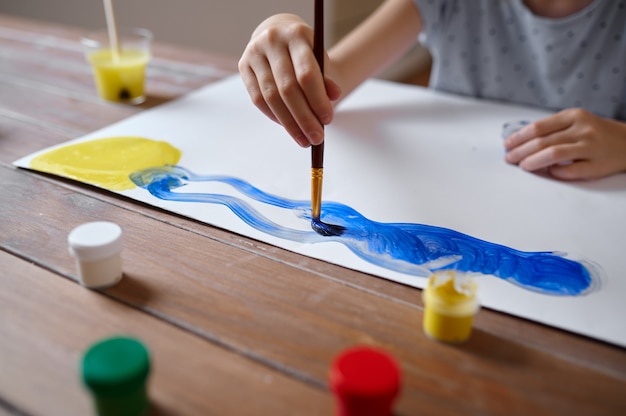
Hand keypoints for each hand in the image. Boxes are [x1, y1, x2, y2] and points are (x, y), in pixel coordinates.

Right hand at [238, 14, 341, 146]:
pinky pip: (258, 99)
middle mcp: (272, 40)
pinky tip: (288, 127)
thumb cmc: (304, 51)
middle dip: (304, 118)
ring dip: (289, 123)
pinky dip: (275, 117)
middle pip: (287, 88)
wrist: (280, 33)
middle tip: (316, 138)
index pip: (306, 74)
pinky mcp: (243, 66)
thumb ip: (326, 78)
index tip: (327, 120)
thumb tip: (334, 97)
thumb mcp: (320, 59)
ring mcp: (254, 53)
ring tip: (304, 139)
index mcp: (296, 34)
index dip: (317, 100)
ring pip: (271, 97)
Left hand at [504, 108, 625, 179]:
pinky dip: (556, 172)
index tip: (507, 145)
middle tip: (509, 159)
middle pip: (543, 141)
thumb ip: (552, 130)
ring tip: (522, 166)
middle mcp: (583, 129)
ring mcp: (591, 147)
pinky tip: (549, 172)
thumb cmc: (595, 134)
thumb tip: (519, 142)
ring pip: (554, 154)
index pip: (539, 127)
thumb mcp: (576, 122)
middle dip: (521, 151)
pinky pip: (570, 170)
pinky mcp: (598, 165)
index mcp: (574, 116)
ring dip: (533, 161)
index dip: (519, 137)